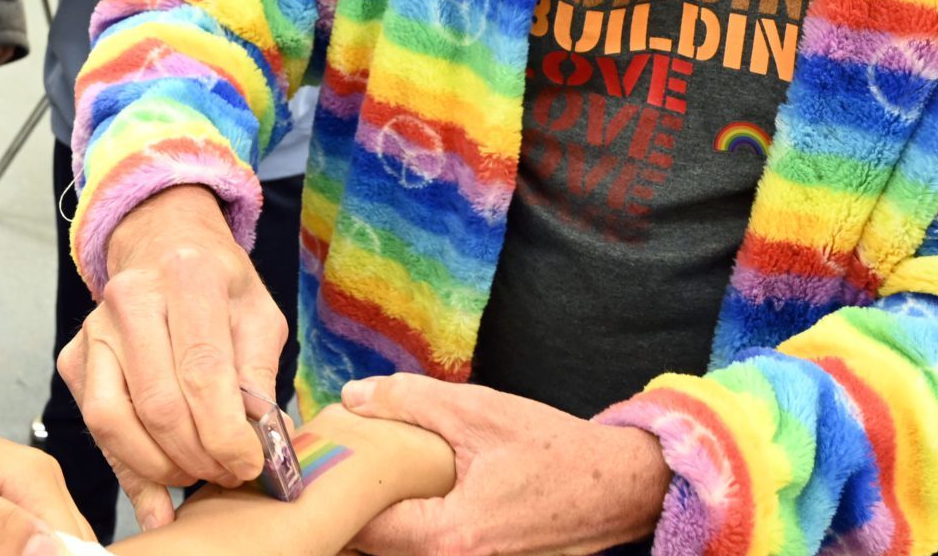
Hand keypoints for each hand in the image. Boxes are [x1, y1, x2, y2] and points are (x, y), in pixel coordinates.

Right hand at [57, 185, 287, 529]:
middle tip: (228, 475)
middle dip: (197, 456)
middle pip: (158, 404)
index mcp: (188, 276)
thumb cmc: (219, 287)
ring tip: (196, 474)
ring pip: (113, 422)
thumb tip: (264, 448)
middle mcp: (131, 298)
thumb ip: (260, 378)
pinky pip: (97, 428)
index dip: (226, 433)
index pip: (203, 371)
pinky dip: (130, 469)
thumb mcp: (259, 316)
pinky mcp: (73, 358)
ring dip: (159, 467)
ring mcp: (94, 328)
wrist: (164, 247)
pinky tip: (161, 489)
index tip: (250, 465)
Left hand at [341, 375, 669, 555]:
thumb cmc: (556, 450)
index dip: (333, 490)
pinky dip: (407, 518)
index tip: (318, 457)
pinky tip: (402, 483)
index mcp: (448, 537)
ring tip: (364, 465)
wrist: (619, 486)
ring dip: (378, 510)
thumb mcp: (479, 410)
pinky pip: (425, 546)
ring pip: (398, 547)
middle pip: (375, 543)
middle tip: (334, 459)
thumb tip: (354, 397)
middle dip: (351, 502)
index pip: (362, 527)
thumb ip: (410, 401)